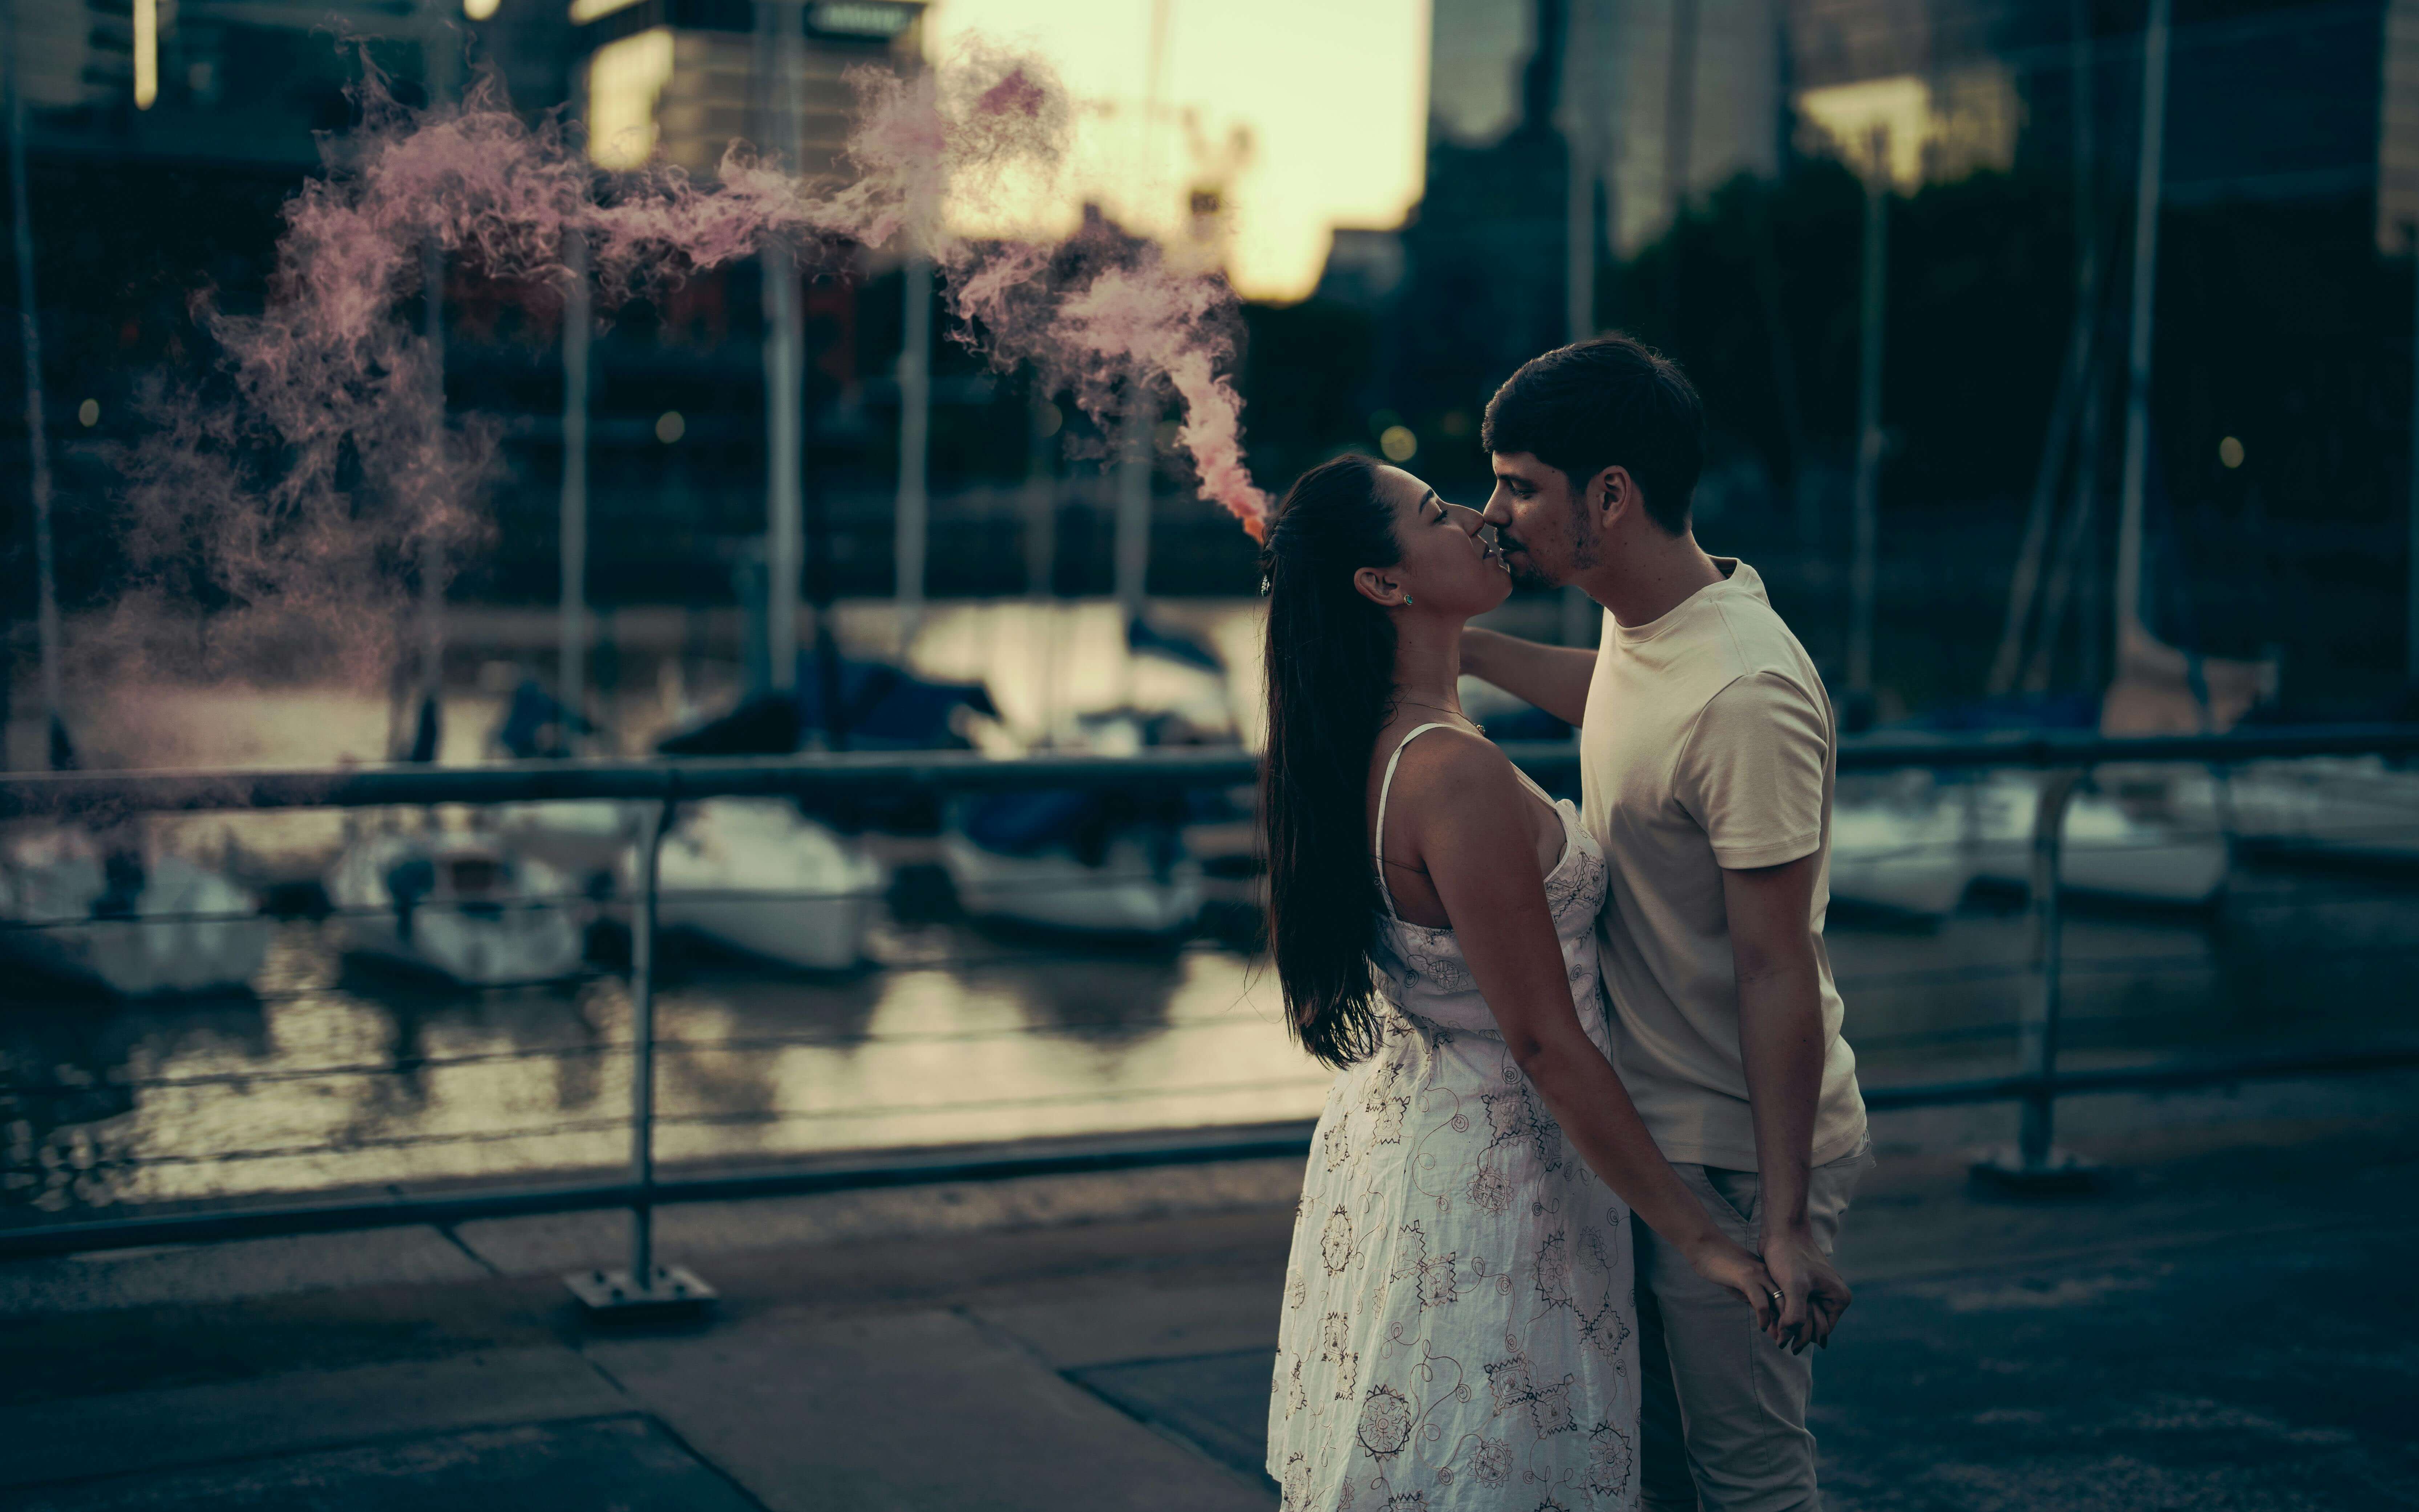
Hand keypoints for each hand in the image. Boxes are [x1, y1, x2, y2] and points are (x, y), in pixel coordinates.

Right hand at [1682, 1232, 1783, 1334]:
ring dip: (1781, 1325)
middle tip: (1786, 1340)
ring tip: (1777, 1338)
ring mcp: (1761, 1275)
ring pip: (1780, 1303)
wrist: (1707, 1247)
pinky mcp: (1747, 1278)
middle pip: (1790, 1301)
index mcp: (1772, 1274)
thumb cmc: (1723, 1266)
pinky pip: (1762, 1303)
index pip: (1790, 1297)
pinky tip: (1762, 1327)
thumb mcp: (1745, 1284)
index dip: (1791, 1317)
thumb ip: (1757, 1297)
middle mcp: (1771, 1273)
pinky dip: (1764, 1319)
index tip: (1787, 1333)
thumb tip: (1767, 1318)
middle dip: (1790, 1324)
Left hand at [1760, 1225, 1851, 1353]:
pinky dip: (1785, 1312)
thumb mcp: (1794, 1287)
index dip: (1801, 1339)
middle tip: (1775, 1340)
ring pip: (1803, 1316)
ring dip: (1789, 1323)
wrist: (1780, 1231)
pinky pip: (1796, 1306)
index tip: (1780, 1343)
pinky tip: (1770, 1317)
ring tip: (1771, 1330)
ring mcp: (1819, 1291)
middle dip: (1794, 1332)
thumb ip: (1796, 1314)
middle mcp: (1832, 1296)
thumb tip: (1790, 1337)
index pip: (1821, 1331)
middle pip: (1812, 1325)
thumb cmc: (1789, 1255)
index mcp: (1839, 1299)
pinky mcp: (1805, 1286)